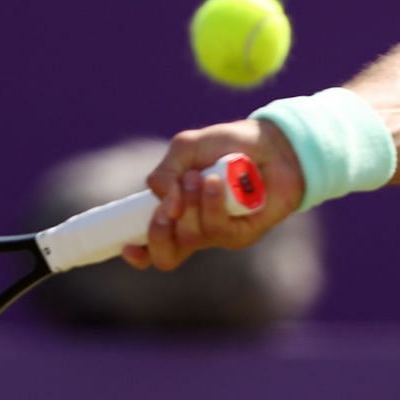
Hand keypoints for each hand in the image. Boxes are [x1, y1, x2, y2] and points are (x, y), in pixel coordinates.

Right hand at [119, 118, 306, 270]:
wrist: (271, 143)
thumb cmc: (228, 145)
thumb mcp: (186, 149)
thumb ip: (164, 172)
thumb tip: (161, 197)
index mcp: (176, 212)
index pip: (152, 246)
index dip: (138, 253)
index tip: (128, 246)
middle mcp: (195, 228)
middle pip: (167, 256)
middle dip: (158, 233)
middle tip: (167, 207)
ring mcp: (219, 233)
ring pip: (190, 238)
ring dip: (190, 205)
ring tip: (201, 176)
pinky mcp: (243, 234)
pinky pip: (218, 229)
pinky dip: (212, 203)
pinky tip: (217, 182)